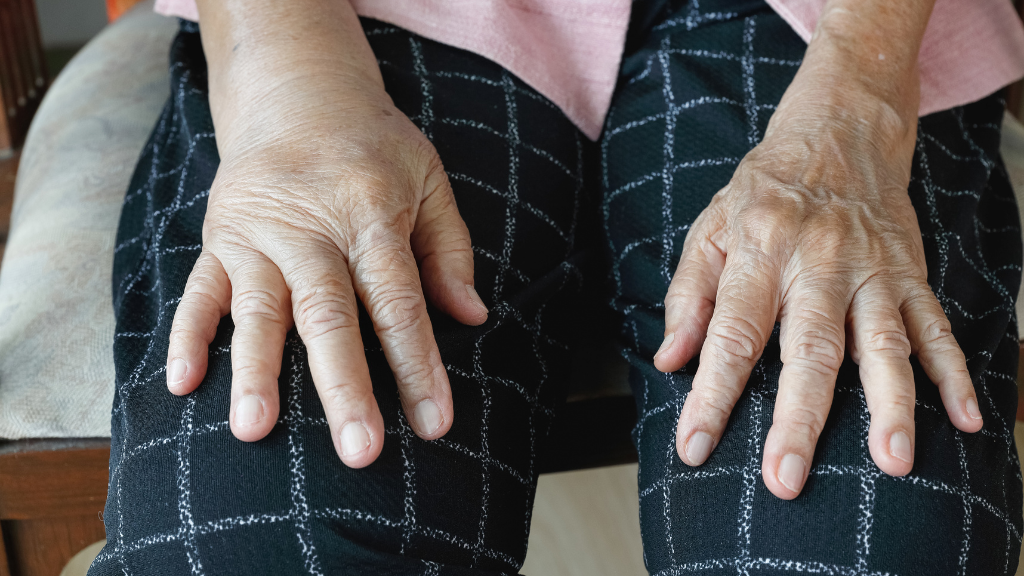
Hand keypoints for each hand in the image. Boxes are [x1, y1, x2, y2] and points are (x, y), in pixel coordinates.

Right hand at [164, 74, 487, 467]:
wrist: (298, 93)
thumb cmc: (375, 146)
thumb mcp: (429, 180)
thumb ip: (450, 250)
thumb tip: (472, 318)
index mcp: (372, 214)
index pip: (399, 302)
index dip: (418, 364)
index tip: (433, 421)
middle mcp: (311, 227)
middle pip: (329, 315)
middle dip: (344, 385)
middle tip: (357, 449)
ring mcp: (258, 234)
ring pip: (257, 309)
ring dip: (255, 370)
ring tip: (255, 428)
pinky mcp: (219, 238)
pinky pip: (199, 291)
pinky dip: (188, 336)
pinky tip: (182, 384)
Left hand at [654, 92, 982, 498]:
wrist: (839, 131)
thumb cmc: (764, 190)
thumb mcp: (710, 229)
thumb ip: (688, 296)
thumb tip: (669, 360)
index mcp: (758, 252)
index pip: (730, 336)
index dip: (711, 396)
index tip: (694, 447)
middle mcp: (817, 263)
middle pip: (810, 350)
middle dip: (799, 419)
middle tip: (786, 479)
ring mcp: (870, 269)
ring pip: (883, 343)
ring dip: (891, 405)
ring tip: (893, 462)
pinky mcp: (909, 272)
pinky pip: (935, 326)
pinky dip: (953, 373)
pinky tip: (964, 420)